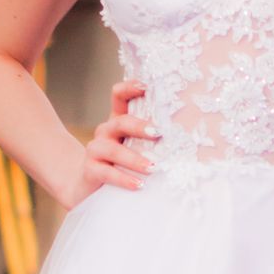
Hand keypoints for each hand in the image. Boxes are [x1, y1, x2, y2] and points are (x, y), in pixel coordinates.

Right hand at [66, 78, 158, 205]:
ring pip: (113, 150)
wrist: (88, 186)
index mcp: (118, 121)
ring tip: (153, 167)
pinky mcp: (90, 170)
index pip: (119, 96)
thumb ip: (152, 140)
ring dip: (134, 159)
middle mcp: (105, 132)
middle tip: (158, 134)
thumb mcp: (135, 147)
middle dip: (139, 127)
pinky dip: (124, 179)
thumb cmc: (121, 164)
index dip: (130, 88)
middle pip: (120, 122)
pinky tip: (138, 185)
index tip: (147, 86)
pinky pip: (106, 173)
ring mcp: (95, 150)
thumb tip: (185, 138)